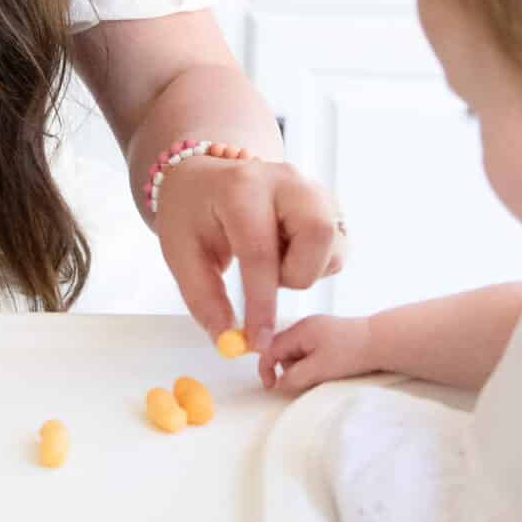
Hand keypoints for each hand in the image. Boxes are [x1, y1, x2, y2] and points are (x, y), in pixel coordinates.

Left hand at [154, 154, 342, 352]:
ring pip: (334, 243)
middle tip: (270, 281)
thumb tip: (228, 341)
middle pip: (318, 231)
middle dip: (297, 274)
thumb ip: (205, 300)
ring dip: (306, 269)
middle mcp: (284, 180)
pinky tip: (287, 254)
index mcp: (241, 187)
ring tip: (272, 261)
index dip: (261, 303)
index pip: (259, 250)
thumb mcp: (182, 254)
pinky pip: (339, 246)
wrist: (204, 180)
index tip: (258, 340)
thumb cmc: (191, 213)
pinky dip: (316, 263)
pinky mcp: (327, 203)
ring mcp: (311, 188)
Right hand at [261, 311, 378, 395]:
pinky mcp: (328, 336)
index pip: (270, 348)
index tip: (271, 386)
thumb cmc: (352, 352)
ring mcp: (318, 329)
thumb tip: (279, 384)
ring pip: (298, 353)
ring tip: (324, 373)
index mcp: (300, 330)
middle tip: (309, 379)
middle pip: (283, 351)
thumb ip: (294, 377)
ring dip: (304, 367)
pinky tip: (330, 367)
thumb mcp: (319, 369)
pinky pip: (311, 352)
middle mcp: (306, 326)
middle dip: (290, 369)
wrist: (382, 342)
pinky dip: (315, 363)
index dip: (266, 368)